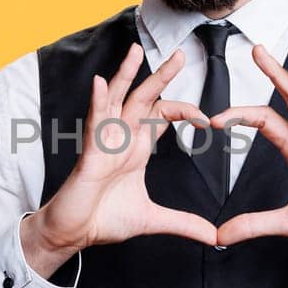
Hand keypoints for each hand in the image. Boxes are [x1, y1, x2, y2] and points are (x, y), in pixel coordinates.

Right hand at [23, 43, 218, 269]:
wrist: (75, 234)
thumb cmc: (104, 219)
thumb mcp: (152, 219)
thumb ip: (183, 223)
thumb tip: (213, 236)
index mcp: (137, 148)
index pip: (163, 116)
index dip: (186, 111)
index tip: (209, 121)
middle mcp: (121, 138)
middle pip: (144, 98)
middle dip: (162, 76)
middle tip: (181, 54)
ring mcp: (104, 143)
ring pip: (115, 100)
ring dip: (125, 75)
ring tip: (135, 51)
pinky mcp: (89, 154)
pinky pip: (93, 123)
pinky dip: (96, 102)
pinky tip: (99, 83)